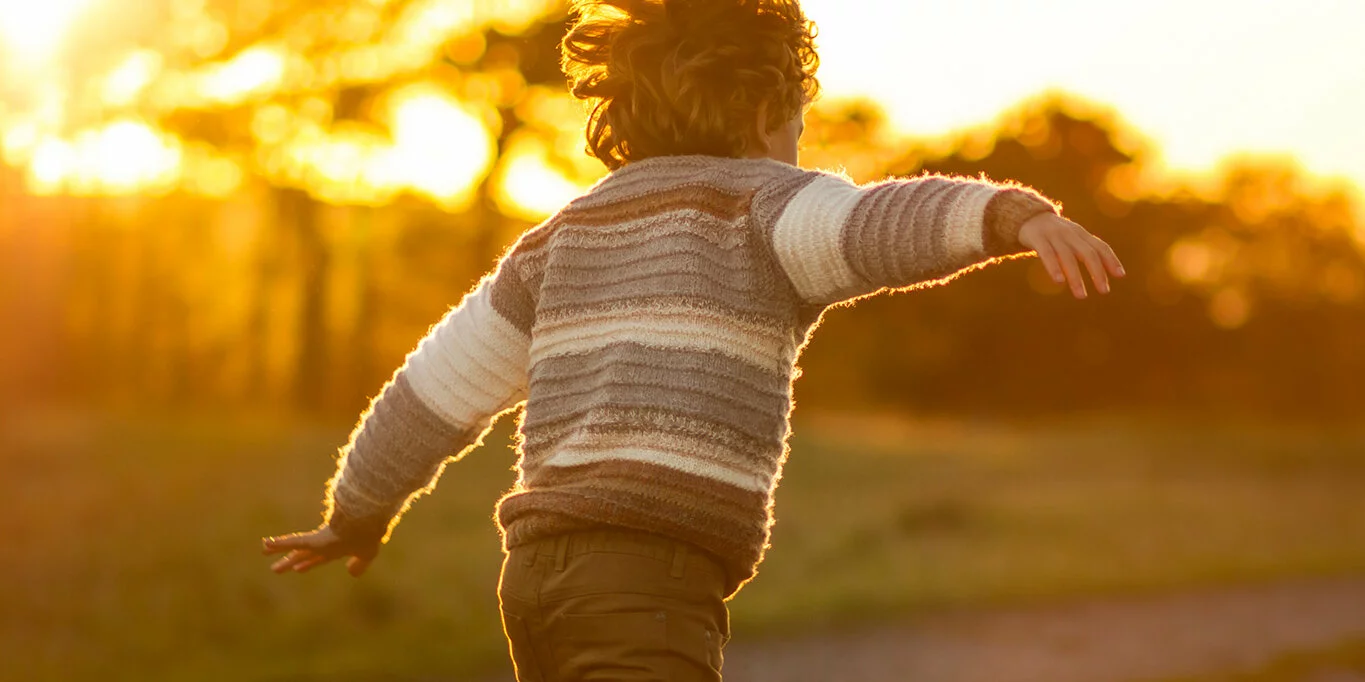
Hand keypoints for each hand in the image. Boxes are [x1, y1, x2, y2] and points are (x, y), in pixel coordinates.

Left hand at [262, 525, 379, 576]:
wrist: (368, 524)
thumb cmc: (369, 535)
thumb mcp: (367, 553)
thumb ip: (360, 564)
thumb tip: (352, 572)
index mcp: (338, 547)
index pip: (320, 557)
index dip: (309, 563)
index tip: (298, 569)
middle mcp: (326, 544)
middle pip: (305, 554)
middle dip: (291, 561)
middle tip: (275, 569)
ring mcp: (319, 542)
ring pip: (296, 548)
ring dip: (279, 550)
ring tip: (263, 549)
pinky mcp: (315, 540)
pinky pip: (294, 542)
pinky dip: (280, 543)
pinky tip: (266, 543)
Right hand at [1017, 213, 1124, 298]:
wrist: (1027, 217)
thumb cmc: (1053, 235)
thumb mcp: (1072, 239)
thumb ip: (1085, 250)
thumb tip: (1103, 273)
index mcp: (1080, 234)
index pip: (1100, 246)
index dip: (1111, 260)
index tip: (1120, 275)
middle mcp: (1070, 234)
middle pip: (1087, 253)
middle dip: (1098, 272)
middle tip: (1105, 291)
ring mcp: (1053, 236)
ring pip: (1068, 257)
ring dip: (1076, 277)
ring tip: (1081, 296)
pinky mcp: (1038, 239)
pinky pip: (1047, 254)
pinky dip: (1054, 268)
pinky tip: (1059, 281)